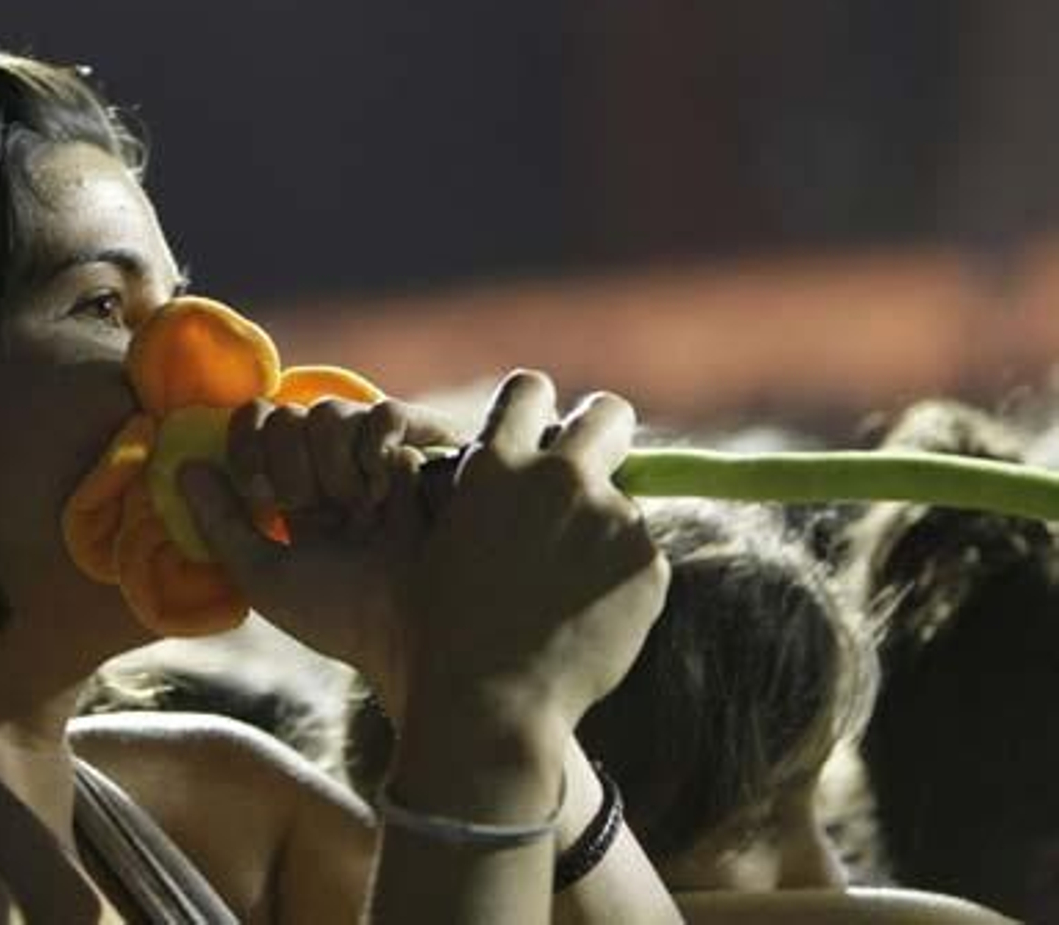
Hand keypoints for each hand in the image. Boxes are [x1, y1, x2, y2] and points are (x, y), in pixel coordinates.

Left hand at [185, 397, 461, 709]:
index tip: (261, 495)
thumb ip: (218, 522)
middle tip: (317, 512)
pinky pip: (382, 413)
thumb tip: (184, 465)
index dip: (246, 446)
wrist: (414, 635)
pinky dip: (374, 448)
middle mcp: (337, 469)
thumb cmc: (340, 616)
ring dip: (333, 467)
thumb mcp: (263, 575)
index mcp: (296, 493)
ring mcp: (380, 456)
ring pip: (329, 412)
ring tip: (362, 512)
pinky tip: (386, 491)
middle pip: (287, 415)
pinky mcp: (426, 448)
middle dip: (291, 468)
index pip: (254, 424)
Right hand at [405, 372, 668, 747]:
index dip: (537, 408)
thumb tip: (516, 469)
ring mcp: (611, 517)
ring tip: (562, 595)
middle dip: (603, 434)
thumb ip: (481, 494)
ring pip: (622, 503)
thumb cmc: (445, 629)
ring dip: (602, 532)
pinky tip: (583, 622)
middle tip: (590, 472)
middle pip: (608, 414)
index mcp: (494, 465)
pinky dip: (619, 582)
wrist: (491, 700)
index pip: (530, 389)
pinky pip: (640, 558)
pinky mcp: (649, 562)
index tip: (540, 432)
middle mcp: (558, 477)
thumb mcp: (438, 541)